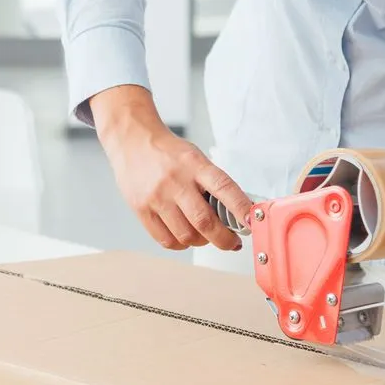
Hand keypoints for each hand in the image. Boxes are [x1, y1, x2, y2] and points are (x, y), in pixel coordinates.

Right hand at [90, 85, 252, 250]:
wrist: (132, 140)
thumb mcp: (196, 157)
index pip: (224, 188)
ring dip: (201, 242)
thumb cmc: (168, 152)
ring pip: (186, 235)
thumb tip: (237, 213)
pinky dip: (181, 244)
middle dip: (224, 239)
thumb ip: (212, 183)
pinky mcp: (141, 209)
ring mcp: (157, 197)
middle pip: (204, 221)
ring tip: (204, 236)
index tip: (252, 223)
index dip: (241, 208)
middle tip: (232, 243)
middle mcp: (176, 181)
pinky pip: (166, 240)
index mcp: (195, 165)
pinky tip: (184, 236)